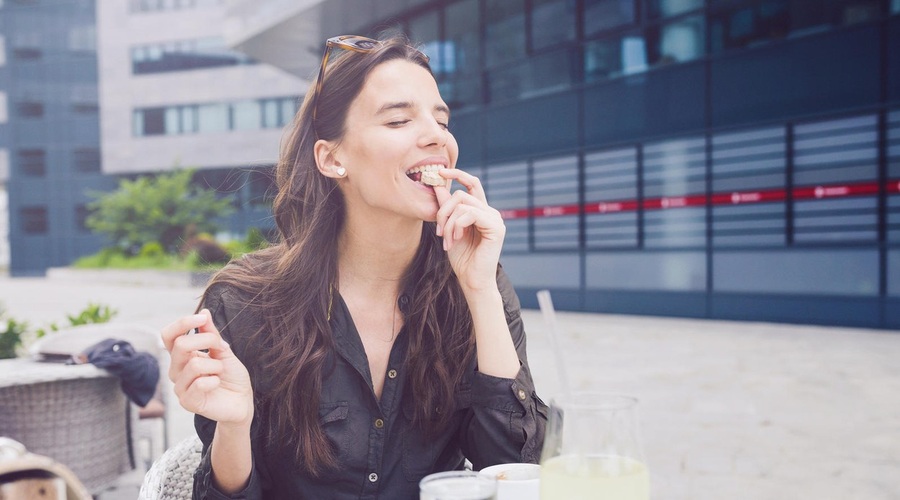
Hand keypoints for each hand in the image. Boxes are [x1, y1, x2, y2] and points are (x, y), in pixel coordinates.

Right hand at [161, 310, 253, 427]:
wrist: (242, 401)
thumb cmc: (231, 376)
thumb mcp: (223, 350)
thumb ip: (211, 334)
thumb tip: (203, 312)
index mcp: (181, 355)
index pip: (168, 335)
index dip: (183, 323)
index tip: (202, 319)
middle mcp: (176, 370)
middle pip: (181, 345)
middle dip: (207, 341)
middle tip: (222, 349)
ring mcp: (180, 387)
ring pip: (194, 364)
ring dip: (215, 365)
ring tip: (219, 372)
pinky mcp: (187, 402)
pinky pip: (199, 384)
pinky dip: (214, 381)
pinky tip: (217, 384)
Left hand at [434, 168, 505, 292]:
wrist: (472, 280)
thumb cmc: (462, 258)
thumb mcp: (448, 229)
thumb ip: (445, 208)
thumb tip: (437, 185)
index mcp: (481, 210)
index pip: (472, 183)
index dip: (457, 174)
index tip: (439, 171)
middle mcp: (490, 212)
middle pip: (461, 194)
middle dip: (443, 211)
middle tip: (439, 231)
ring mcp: (495, 218)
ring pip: (463, 204)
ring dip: (448, 222)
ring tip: (447, 240)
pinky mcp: (496, 227)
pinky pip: (470, 214)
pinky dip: (457, 225)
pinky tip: (456, 239)